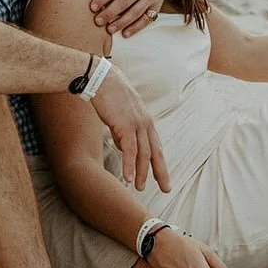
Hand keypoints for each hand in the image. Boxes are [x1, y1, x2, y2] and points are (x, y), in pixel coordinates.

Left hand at [88, 0, 166, 36]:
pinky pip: (146, 19)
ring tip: (109, 29)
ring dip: (121, 23)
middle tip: (98, 22)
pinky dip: (135, 28)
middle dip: (110, 13)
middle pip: (124, 2)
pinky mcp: (156, 6)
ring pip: (135, 12)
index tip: (93, 8)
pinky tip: (125, 33)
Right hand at [90, 65, 170, 191]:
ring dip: (142, 172)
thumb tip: (125, 148)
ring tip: (139, 187)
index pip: (156, 146)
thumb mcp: (121, 115)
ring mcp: (137, 124)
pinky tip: (128, 177)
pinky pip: (130, 149)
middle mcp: (145, 123)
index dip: (160, 163)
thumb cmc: (109, 95)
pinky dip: (129, 165)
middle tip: (165, 189)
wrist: (102, 78)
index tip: (163, 177)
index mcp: (145, 121)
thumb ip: (124, 132)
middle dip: (161, 172)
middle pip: (156, 152)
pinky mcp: (125, 125)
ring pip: (143, 153)